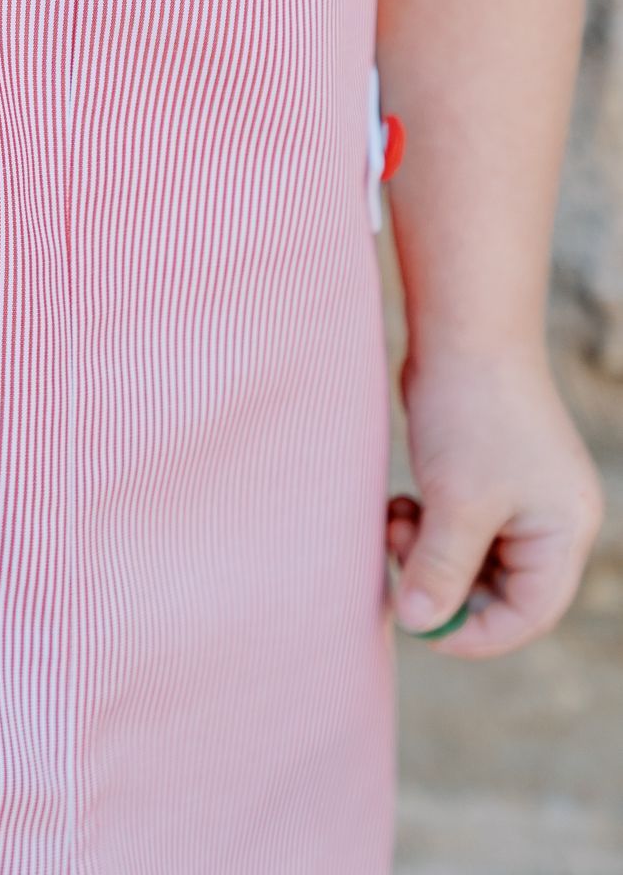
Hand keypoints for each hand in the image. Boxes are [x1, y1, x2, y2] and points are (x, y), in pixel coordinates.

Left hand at [388, 345, 603, 655]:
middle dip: (443, 583)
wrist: (463, 330)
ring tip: (397, 520)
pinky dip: (425, 527)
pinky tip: (400, 505)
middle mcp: (550, 519)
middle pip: (498, 589)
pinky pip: (455, 527)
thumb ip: (440, 569)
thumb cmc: (471, 413)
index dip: (476, 631)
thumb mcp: (456, 503)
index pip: (529, 613)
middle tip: (398, 556)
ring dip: (426, 553)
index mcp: (563, 532)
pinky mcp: (485, 475)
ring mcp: (519, 496)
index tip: (421, 625)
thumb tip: (417, 623)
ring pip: (469, 558)